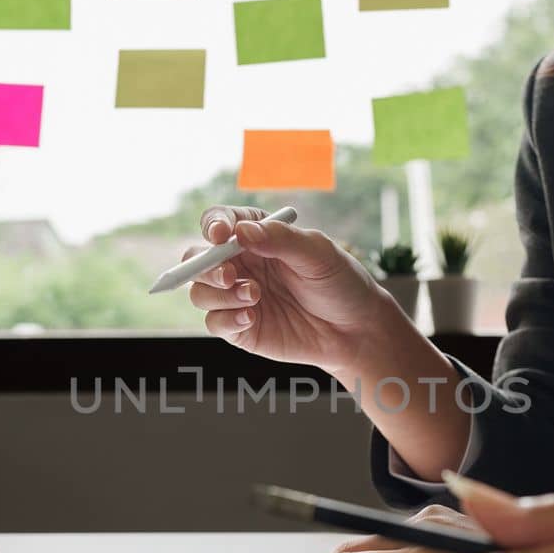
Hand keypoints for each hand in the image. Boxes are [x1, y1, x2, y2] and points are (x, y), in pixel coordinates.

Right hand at [186, 206, 401, 375]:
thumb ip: (280, 239)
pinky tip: (251, 318)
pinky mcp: (241, 328)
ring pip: (199, 292)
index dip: (213, 225)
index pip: (219, 222)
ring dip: (218, 294)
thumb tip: (240, 232)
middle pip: (197, 260)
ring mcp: (238, 298)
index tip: (221, 235)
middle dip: (204, 266)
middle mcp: (241, 265)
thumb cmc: (340, 283)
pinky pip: (214, 323)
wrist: (356, 330)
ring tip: (254, 297)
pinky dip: (226, 319)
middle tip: (230, 275)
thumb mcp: (318, 253)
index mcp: (257, 237)